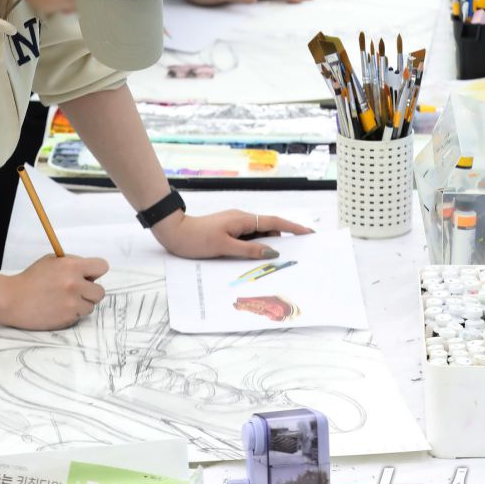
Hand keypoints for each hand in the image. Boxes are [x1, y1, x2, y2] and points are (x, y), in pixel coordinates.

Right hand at [0, 253, 107, 329]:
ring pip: (90, 306)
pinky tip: (57, 308)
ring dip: (81, 304)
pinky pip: (78, 317)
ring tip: (64, 300)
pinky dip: (71, 314)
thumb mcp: (52, 261)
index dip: (96, 271)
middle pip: (100, 292)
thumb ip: (73, 264)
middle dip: (90, 291)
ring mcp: (72, 304)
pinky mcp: (67, 318)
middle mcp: (75, 285)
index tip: (89, 275)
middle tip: (77, 290)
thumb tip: (89, 272)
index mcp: (72, 266)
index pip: (102, 267)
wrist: (12, 299)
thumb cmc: (31, 278)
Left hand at [153, 209, 313, 258]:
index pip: (275, 222)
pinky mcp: (228, 232)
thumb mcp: (224, 246)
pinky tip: (252, 260)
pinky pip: (247, 240)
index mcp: (243, 219)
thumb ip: (249, 249)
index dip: (293, 228)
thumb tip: (272, 251)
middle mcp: (241, 220)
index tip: (309, 233)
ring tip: (267, 264)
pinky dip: (253, 248)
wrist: (174, 232)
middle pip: (268, 229)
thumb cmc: (197, 238)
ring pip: (257, 236)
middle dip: (280, 242)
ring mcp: (235, 225)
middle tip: (291, 258)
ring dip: (264, 247)